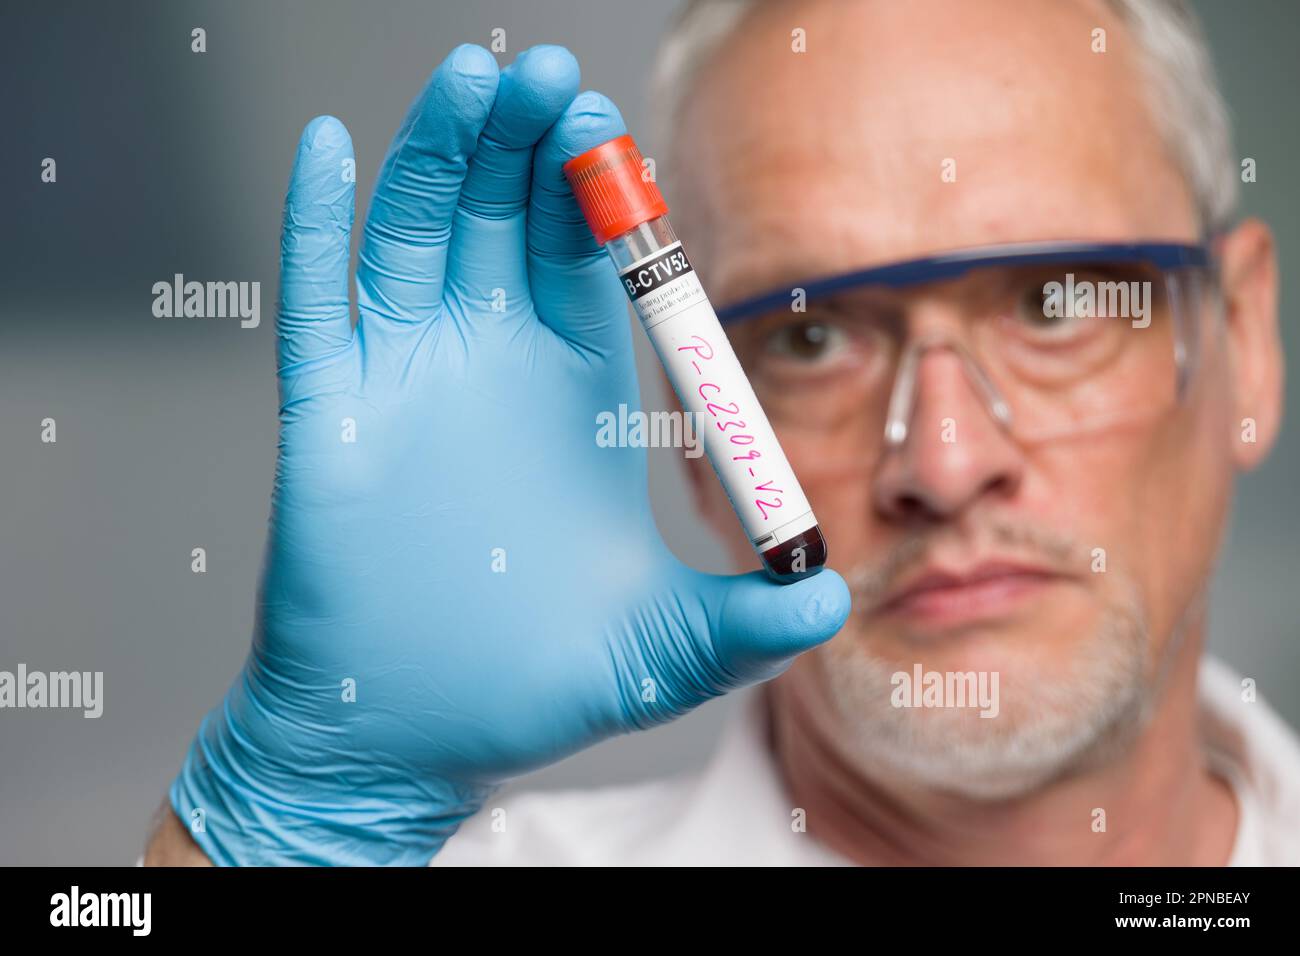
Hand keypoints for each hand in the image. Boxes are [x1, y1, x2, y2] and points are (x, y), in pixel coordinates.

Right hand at [169, 43, 849, 864]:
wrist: (410, 736)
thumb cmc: (529, 687)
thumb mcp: (660, 654)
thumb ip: (743, 626)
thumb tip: (833, 602)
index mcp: (566, 391)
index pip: (584, 260)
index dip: (600, 197)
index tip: (616, 142)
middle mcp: (485, 366)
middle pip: (503, 219)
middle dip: (526, 145)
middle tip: (553, 79)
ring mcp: (403, 380)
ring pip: (413, 233)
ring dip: (440, 152)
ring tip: (472, 78)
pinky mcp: (329, 414)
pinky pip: (315, 302)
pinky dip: (314, 223)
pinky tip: (325, 149)